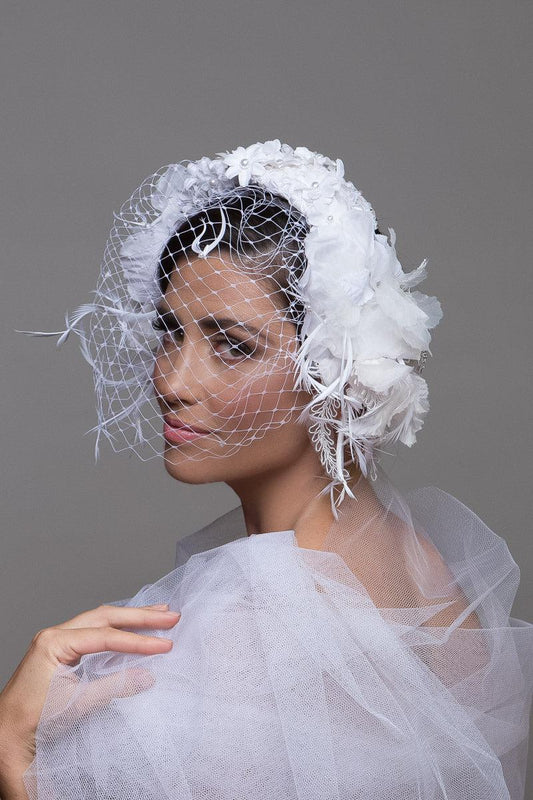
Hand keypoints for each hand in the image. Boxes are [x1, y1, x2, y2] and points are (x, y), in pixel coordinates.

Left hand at [0, 602, 179, 797]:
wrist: (6, 733)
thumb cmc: (33, 720)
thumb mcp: (77, 705)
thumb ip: (114, 687)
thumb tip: (148, 676)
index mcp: (54, 642)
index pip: (105, 636)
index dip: (138, 640)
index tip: (164, 644)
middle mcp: (55, 634)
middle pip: (105, 617)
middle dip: (140, 616)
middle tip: (171, 616)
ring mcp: (58, 638)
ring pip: (101, 619)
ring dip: (131, 617)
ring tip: (160, 614)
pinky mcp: (61, 648)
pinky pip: (95, 629)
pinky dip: (118, 627)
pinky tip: (134, 626)